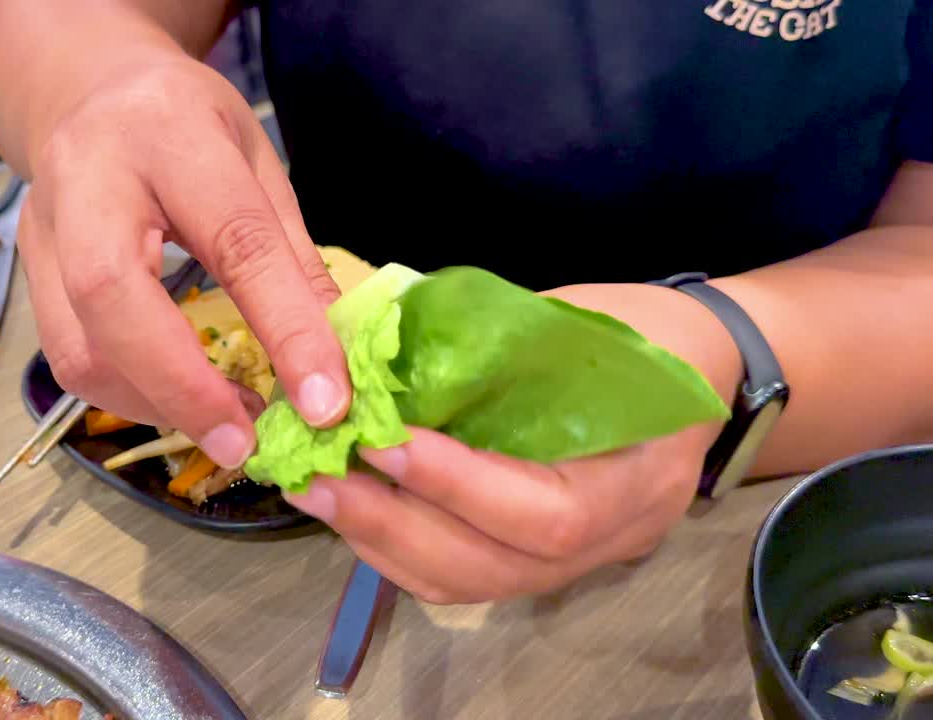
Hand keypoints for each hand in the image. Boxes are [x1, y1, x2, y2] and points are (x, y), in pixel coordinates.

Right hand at [18, 53, 348, 468]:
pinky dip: (130, 395)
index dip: (284, 326)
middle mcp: (87, 177)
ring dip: (155, 404)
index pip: (233, 238)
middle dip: (184, 386)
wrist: (84, 90)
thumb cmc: (182, 123)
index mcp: (169, 132)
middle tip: (247, 440)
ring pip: (75, 346)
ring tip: (226, 425)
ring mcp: (42, 229)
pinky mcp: (26, 273)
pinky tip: (180, 401)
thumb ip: (291, 254)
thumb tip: (333, 355)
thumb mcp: (256, 161)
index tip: (325, 398)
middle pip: (110, 296)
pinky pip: (69, 358)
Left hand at [283, 283, 743, 603]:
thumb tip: (390, 352)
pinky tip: (352, 506)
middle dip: (394, 525)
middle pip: (494, 568)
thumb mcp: (584, 322)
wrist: (703, 369)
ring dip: (381, 541)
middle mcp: (612, 539)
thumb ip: (498, 349)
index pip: (546, 513)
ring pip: (470, 583)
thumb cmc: (644, 334)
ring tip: (316, 490)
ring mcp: (578, 561)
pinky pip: (463, 576)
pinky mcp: (540, 561)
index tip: (381, 440)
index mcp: (638, 478)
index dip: (457, 485)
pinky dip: (398, 548)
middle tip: (317, 476)